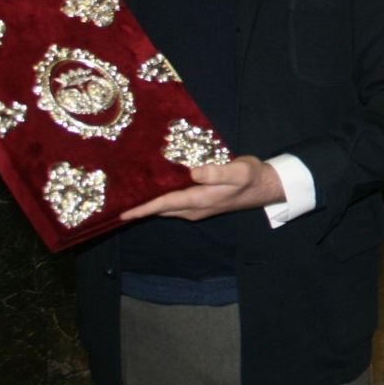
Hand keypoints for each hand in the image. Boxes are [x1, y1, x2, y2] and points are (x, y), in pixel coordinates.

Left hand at [120, 156, 283, 222]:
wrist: (265, 187)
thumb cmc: (252, 176)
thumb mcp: (238, 170)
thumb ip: (216, 172)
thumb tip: (193, 173)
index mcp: (201, 199)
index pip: (166, 204)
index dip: (143, 208)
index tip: (123, 214)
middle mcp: (195, 208)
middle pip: (161, 210)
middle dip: (140, 209)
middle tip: (117, 204)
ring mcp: (198, 208)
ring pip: (167, 208)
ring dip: (149, 205)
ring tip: (130, 199)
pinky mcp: (201, 204)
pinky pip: (174, 205)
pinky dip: (161, 201)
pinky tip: (155, 191)